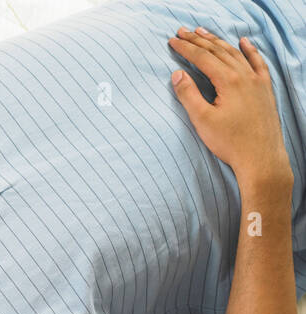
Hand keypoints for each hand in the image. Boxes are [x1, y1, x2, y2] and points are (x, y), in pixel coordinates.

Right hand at [169, 27, 292, 188]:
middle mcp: (244, 75)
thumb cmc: (230, 142)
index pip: (203, 58)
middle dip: (199, 40)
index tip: (173, 41)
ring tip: (205, 32)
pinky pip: (257, 62)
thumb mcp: (203, 120)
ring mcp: (257, 80)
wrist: (260, 156)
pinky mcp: (264, 88)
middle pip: (218, 51)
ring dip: (219, 41)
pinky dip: (250, 50)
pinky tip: (244, 42)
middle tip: (183, 31)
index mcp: (228, 81)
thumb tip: (177, 74)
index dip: (186, 48)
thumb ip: (189, 95)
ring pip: (236, 53)